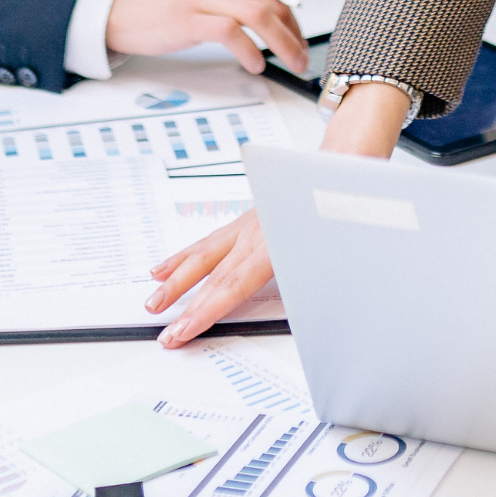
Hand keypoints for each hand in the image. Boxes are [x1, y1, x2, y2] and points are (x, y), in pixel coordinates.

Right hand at [105, 0, 306, 76]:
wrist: (116, 4)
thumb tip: (277, 5)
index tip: (293, 15)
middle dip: (294, 30)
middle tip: (300, 51)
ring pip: (261, 15)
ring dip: (284, 44)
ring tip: (290, 62)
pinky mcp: (189, 19)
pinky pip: (233, 34)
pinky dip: (251, 52)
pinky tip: (255, 64)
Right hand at [147, 81, 409, 346]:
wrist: (342, 165)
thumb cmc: (340, 206)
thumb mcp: (335, 248)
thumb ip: (312, 278)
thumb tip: (309, 311)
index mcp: (276, 241)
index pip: (234, 284)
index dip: (206, 311)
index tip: (182, 331)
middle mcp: (256, 231)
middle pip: (215, 274)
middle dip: (186, 306)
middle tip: (163, 332)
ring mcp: (247, 223)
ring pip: (205, 254)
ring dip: (177, 280)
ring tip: (153, 300)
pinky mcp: (245, 221)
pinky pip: (209, 241)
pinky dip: (185, 256)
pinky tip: (164, 268)